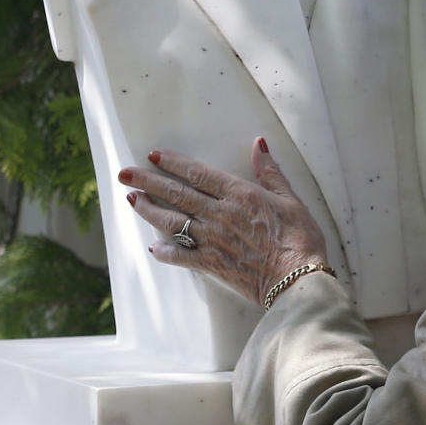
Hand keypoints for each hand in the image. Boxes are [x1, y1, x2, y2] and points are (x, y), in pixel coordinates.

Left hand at [117, 138, 329, 306]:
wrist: (298, 280)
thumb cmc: (299, 238)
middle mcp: (220, 215)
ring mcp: (212, 241)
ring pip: (173, 221)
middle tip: (125, 173)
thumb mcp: (290, 198)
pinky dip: (165, 252)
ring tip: (131, 199)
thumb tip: (259, 144)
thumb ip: (270, 171)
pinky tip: (153, 247)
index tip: (154, 155)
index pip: (198, 174)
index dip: (174, 163)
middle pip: (178, 194)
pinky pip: (182, 256)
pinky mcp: (212, 265)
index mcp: (239, 194)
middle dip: (149, 181)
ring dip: (149, 210)